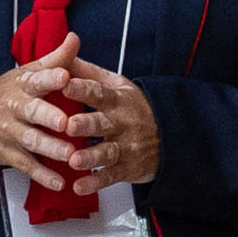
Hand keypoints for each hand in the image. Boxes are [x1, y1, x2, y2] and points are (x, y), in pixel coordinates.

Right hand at [0, 33, 81, 189]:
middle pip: (32, 112)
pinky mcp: (8, 153)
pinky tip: (59, 182)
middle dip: (48, 117)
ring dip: (51, 148)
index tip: (64, 76)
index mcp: (23, 84)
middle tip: (65, 122)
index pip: (37, 78)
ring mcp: (11, 132)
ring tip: (69, 155)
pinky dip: (42, 175)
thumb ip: (55, 58)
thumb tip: (75, 38)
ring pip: (31, 141)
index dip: (50, 77)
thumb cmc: (7, 91)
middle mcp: (16, 107)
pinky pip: (26, 165)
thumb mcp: (28, 71)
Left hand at [58, 58, 160, 195]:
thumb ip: (89, 72)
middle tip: (68, 125)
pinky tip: (79, 187)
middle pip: (102, 123)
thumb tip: (66, 49)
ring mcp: (126, 146)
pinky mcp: (127, 168)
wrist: (172, 134)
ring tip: (73, 161)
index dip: (82, 88)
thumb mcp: (117, 85)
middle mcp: (122, 122)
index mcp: (117, 99)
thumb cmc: (134, 106)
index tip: (65, 84)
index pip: (98, 92)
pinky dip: (95, 183)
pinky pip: (110, 176)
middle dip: (86, 124)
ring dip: (90, 157)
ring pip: (107, 152)